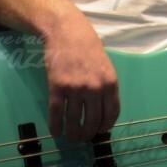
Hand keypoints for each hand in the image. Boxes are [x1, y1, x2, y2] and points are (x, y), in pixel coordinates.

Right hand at [43, 10, 119, 141]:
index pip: (111, 113)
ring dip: (72, 134)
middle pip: (92, 121)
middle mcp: (95, 88)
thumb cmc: (86, 44)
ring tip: (70, 136)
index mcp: (110, 82)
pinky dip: (56, 127)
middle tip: (82, 137)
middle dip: (87, 134)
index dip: (105, 126)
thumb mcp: (104, 63)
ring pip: (74, 121)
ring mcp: (76, 88)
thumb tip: (102, 108)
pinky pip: (57, 114)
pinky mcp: (57, 88)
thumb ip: (104, 85)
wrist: (66, 29)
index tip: (99, 131)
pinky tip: (55, 132)